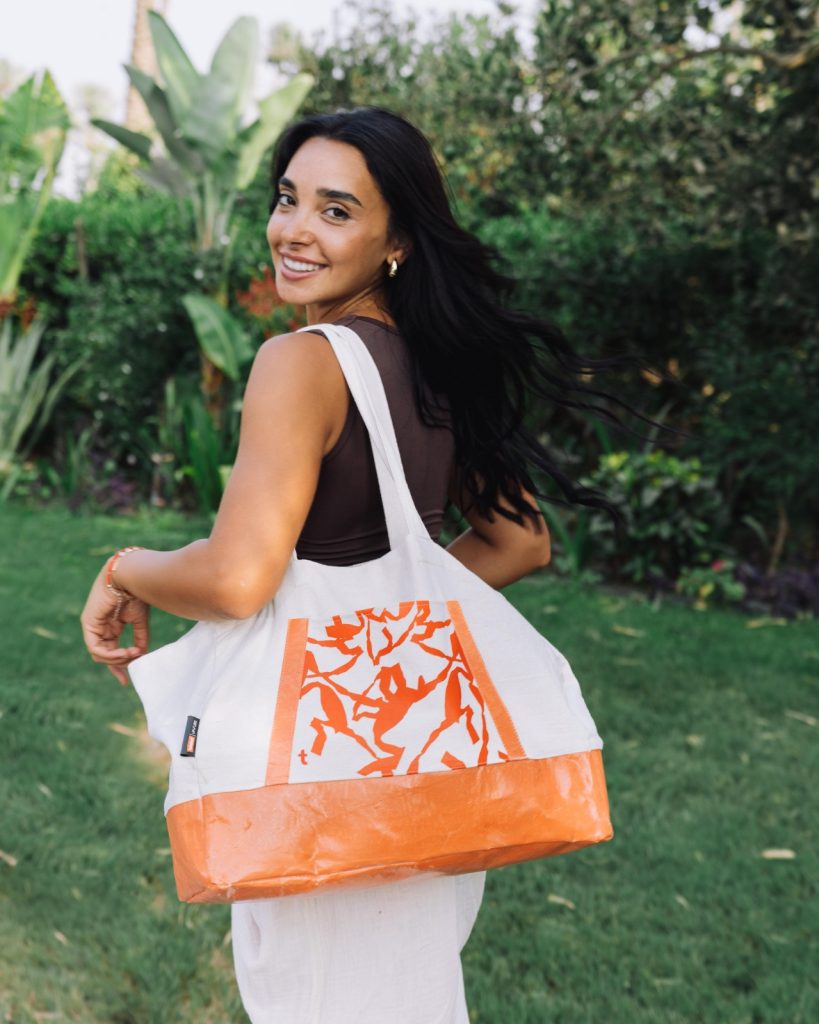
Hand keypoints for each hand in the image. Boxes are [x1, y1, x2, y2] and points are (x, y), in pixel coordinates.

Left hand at [80, 568, 150, 685]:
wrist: (130, 576)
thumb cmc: (137, 593)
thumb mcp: (140, 621)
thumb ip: (140, 638)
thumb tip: (141, 655)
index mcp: (111, 626)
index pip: (111, 650)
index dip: (119, 666)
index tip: (126, 681)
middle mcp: (100, 628)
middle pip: (104, 656)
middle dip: (117, 666)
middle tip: (130, 669)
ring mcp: (93, 627)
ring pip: (100, 655)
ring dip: (117, 659)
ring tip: (132, 655)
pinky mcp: (89, 624)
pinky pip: (96, 648)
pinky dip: (111, 654)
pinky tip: (125, 653)